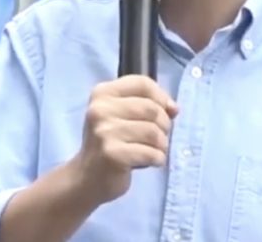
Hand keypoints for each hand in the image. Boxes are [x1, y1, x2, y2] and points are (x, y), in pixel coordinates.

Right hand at [69, 75, 178, 204]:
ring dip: (162, 144)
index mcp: (102, 93)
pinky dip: (158, 159)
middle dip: (164, 125)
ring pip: (153, 132)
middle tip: (158, 137)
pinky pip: (150, 153)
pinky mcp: (111, 154)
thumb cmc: (111, 142)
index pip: (142, 83)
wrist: (87, 177)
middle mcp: (99, 109)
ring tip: (154, 150)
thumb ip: (149, 105)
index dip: (161, 96)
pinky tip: (151, 161)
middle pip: (151, 109)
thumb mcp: (123, 116)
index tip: (168, 111)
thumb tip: (174, 108)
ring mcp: (104, 132)